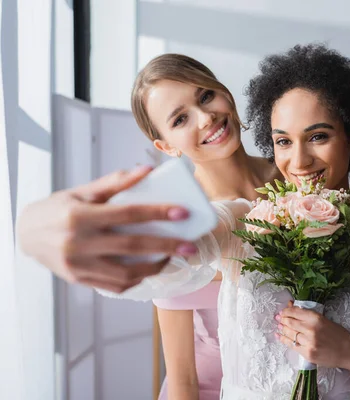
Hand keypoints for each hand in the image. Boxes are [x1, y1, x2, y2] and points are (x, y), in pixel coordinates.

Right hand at [16, 166, 198, 292]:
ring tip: (172, 258)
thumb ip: (115, 183)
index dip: (158, 213)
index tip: (184, 213)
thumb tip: (148, 170)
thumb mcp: (81, 191)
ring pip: (126, 274)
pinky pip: (114, 286)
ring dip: (155, 268)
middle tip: (191, 246)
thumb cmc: (57, 208)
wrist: (24, 233)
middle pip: (132, 247)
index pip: (128, 214)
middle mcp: (78, 244)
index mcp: (80, 216)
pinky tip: (150, 269)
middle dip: (166, 247)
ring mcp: (77, 266)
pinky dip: (136, 280)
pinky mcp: (78, 280)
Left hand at [275, 300, 349, 369]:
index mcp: (316, 318)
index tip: (283, 311)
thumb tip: (292, 306)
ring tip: (279, 326)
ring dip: (282, 329)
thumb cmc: (338, 334)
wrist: (349, 352)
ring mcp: (309, 342)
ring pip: (289, 333)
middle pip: (290, 322)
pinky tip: (279, 336)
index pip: (295, 312)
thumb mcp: (325, 320)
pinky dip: (284, 340)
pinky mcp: (308, 353)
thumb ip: (308, 315)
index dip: (286, 311)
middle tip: (278, 318)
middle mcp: (311, 329)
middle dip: (282, 319)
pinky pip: (292, 345)